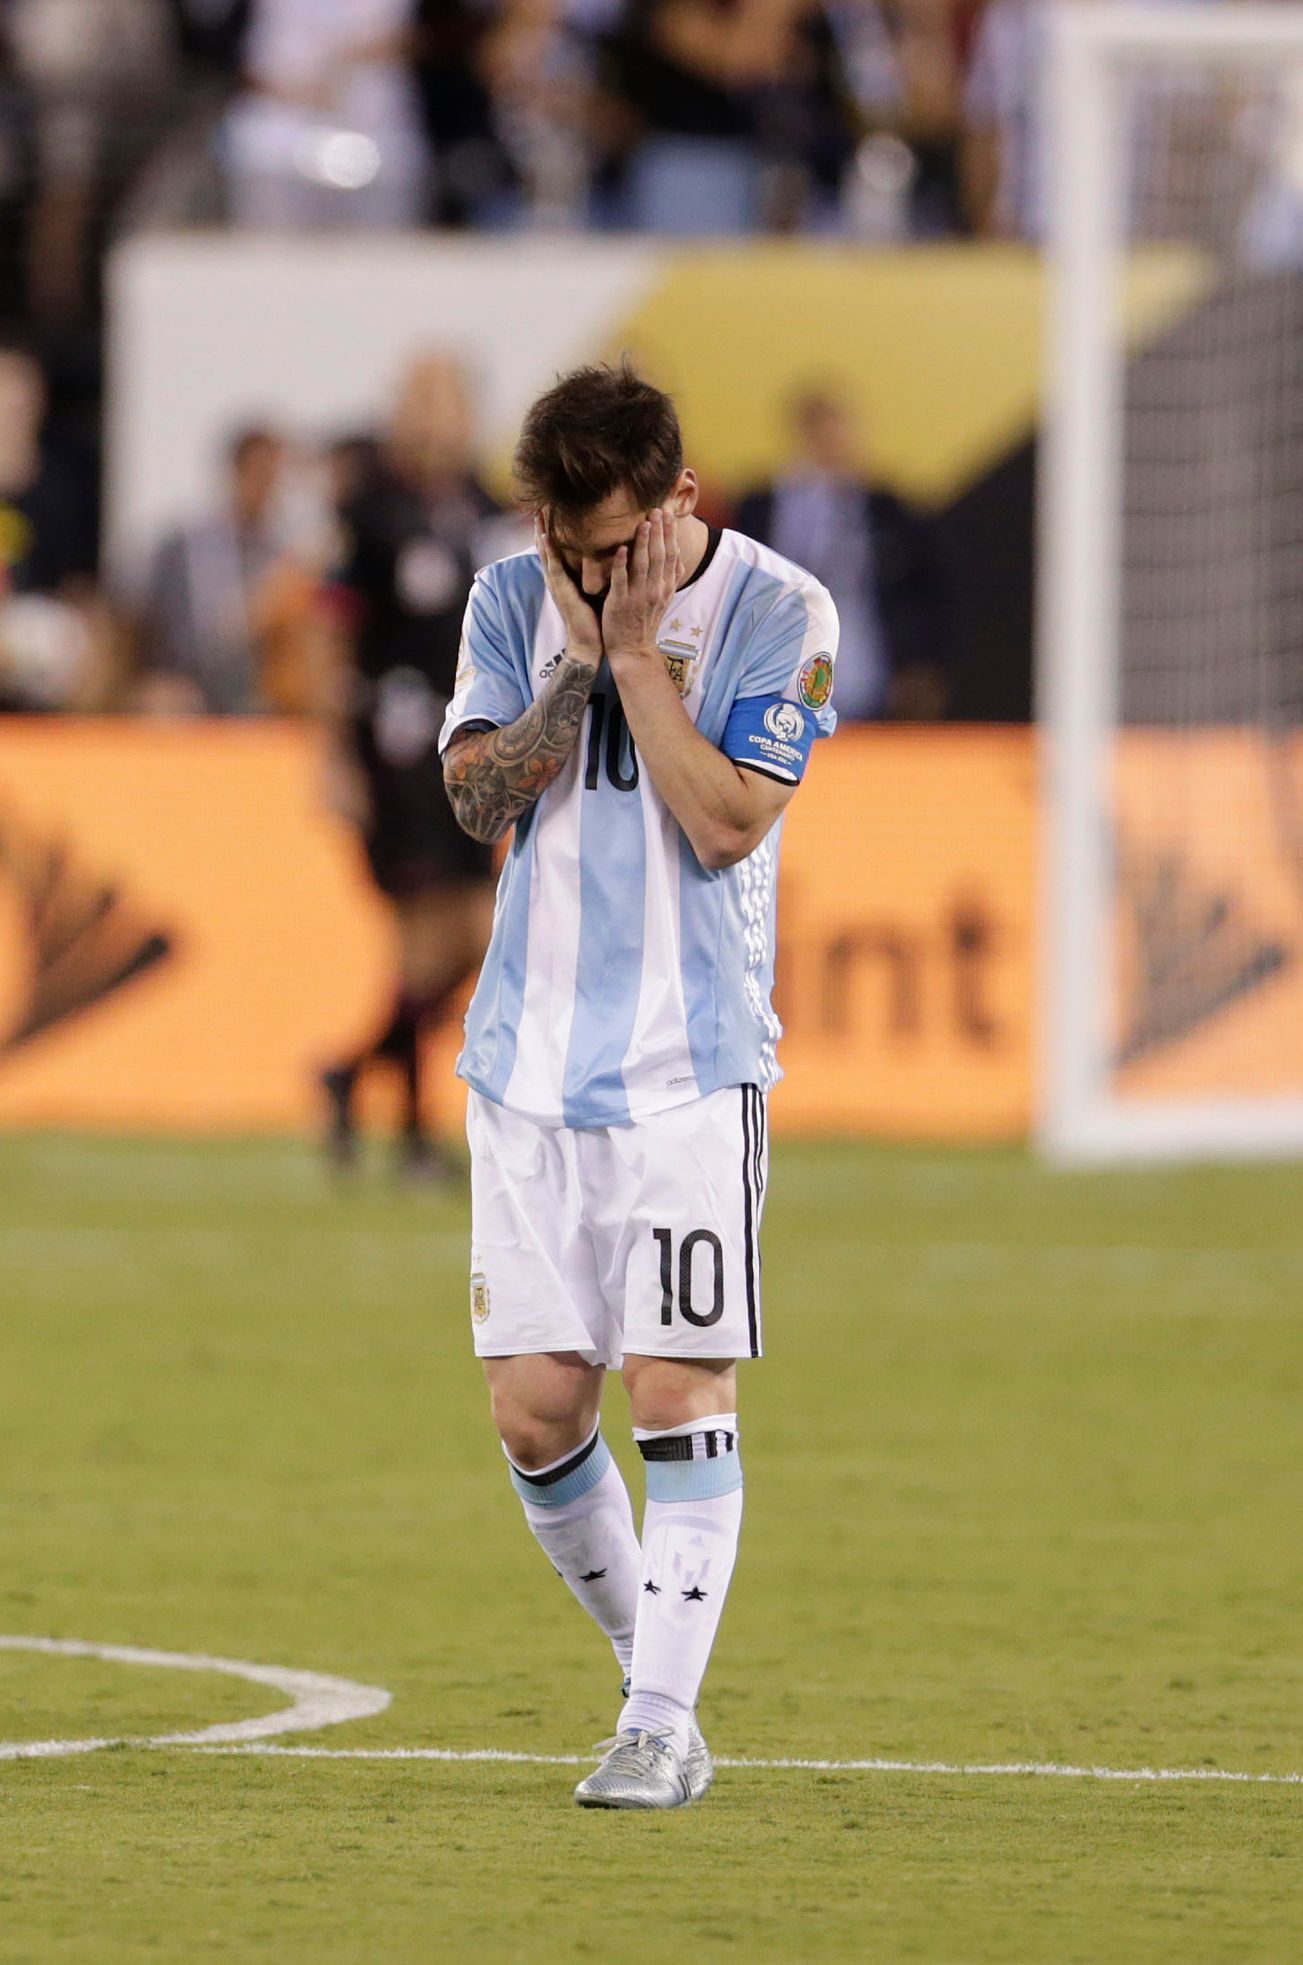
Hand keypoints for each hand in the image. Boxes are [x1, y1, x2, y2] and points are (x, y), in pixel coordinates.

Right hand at [535, 516, 602, 669]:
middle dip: (542, 527)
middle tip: (538, 506)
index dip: (552, 531)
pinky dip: (549, 552)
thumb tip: (608, 555)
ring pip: (546, 554)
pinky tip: (545, 537)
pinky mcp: (562, 591)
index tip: (552, 511)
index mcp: (565, 578)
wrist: (590, 643)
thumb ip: (595, 572)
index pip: (556, 549)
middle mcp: (558, 579)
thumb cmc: (595, 618)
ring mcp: (557, 585)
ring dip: (540, 534)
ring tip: (537, 515)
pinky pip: (554, 568)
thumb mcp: (595, 589)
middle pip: (546, 548)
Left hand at [602, 508, 682, 663]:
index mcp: (665, 587)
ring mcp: (638, 597)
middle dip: (659, 532)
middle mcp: (655, 590)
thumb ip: (671, 578)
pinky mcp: (619, 603)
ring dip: (644, 543)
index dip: (670, 534)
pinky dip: (622, 565)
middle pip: (660, 556)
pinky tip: (621, 549)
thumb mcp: (664, 600)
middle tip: (656, 510)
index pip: (671, 555)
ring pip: (643, 565)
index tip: (668, 514)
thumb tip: (680, 558)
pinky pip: (621, 581)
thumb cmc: (645, 621)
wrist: (632, 649)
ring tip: (643, 522)